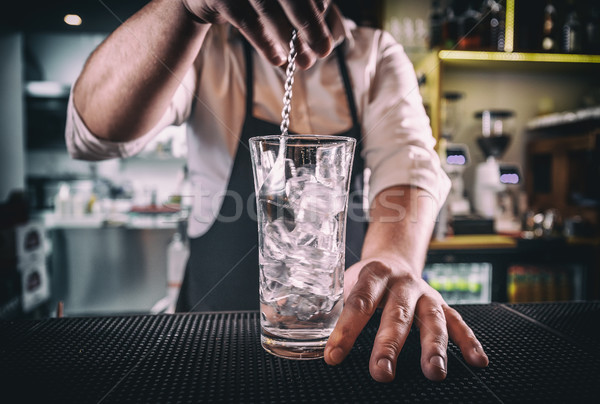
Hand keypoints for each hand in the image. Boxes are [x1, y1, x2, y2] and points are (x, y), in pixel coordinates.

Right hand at [181, 0, 332, 68]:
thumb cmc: (250, 0)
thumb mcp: (278, 1)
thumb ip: (299, 7)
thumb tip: (323, 33)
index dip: (318, 6)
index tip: (328, 33)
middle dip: (310, 24)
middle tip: (324, 51)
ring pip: (268, 7)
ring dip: (290, 38)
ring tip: (305, 62)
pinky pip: (247, 21)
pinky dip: (265, 43)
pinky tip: (278, 60)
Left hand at [324, 256, 488, 382]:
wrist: (394, 257)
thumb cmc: (366, 280)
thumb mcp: (346, 283)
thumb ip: (336, 307)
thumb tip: (311, 335)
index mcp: (374, 274)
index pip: (359, 302)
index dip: (346, 330)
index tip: (334, 356)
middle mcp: (402, 282)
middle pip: (396, 314)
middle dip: (389, 345)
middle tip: (381, 372)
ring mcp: (426, 293)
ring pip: (432, 319)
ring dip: (434, 347)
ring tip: (434, 372)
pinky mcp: (443, 304)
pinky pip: (459, 322)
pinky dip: (470, 342)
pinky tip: (478, 362)